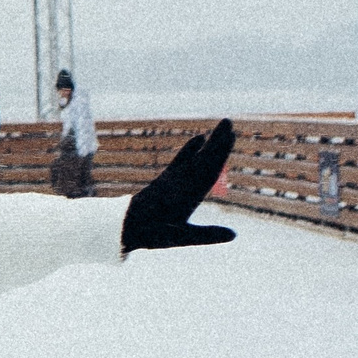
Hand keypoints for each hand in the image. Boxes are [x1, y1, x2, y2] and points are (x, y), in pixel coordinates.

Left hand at [121, 120, 236, 252]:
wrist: (123, 226)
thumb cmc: (153, 234)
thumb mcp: (181, 237)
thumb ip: (207, 235)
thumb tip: (234, 235)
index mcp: (187, 194)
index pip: (208, 170)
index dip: (219, 154)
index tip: (230, 137)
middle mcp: (180, 182)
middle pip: (203, 159)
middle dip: (216, 141)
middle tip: (228, 121)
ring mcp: (172, 179)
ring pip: (195, 158)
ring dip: (209, 143)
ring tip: (223, 127)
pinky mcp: (165, 179)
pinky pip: (181, 161)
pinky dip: (190, 150)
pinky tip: (199, 138)